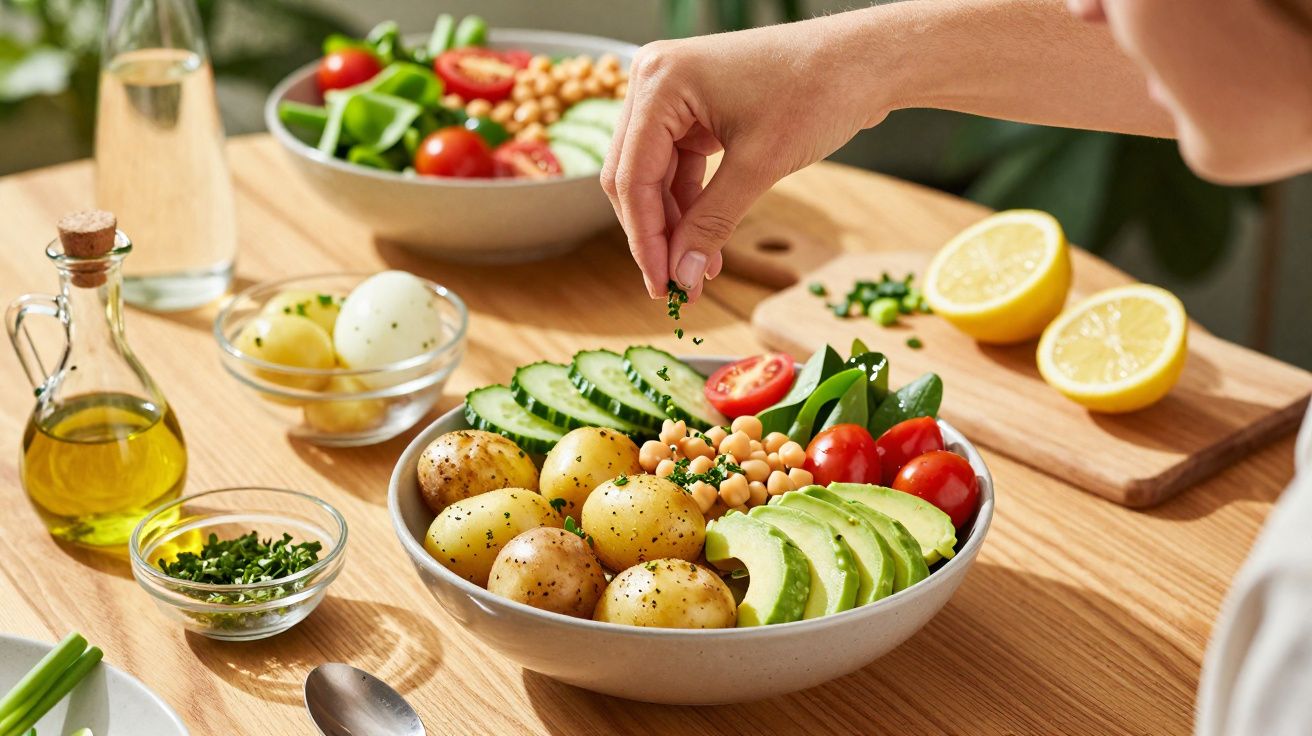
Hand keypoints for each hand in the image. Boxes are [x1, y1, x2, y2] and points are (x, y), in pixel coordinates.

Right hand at [602, 14, 892, 299]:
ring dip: (674, 224)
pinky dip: (690, 204)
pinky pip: (678, 165)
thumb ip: (712, 222)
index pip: (631, 175)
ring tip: (696, 272)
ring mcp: (673, 94)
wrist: (864, 61)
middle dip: (655, 233)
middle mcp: (654, 81)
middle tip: (673, 286)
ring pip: (653, 175)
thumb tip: (682, 275)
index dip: (644, 237)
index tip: (660, 286)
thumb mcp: (760, 164)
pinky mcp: (694, 109)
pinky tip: (705, 244)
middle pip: (633, 175)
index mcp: (659, 82)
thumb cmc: (818, 90)